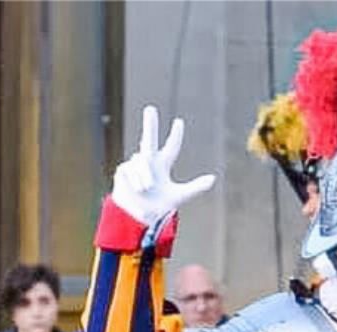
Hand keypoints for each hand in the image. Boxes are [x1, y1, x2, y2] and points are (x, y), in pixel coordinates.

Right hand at [109, 105, 215, 226]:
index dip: (175, 136)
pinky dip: (136, 179)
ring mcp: (135, 165)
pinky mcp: (123, 170)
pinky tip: (137, 188)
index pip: (171, 148)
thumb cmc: (158, 208)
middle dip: (149, 123)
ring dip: (144, 175)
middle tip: (150, 108)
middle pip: (149, 138)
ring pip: (141, 160)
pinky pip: (130, 169)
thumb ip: (196, 187)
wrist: (139, 218)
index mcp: (163, 166)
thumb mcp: (179, 196)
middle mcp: (149, 162)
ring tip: (146, 188)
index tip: (179, 122)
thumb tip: (213, 178)